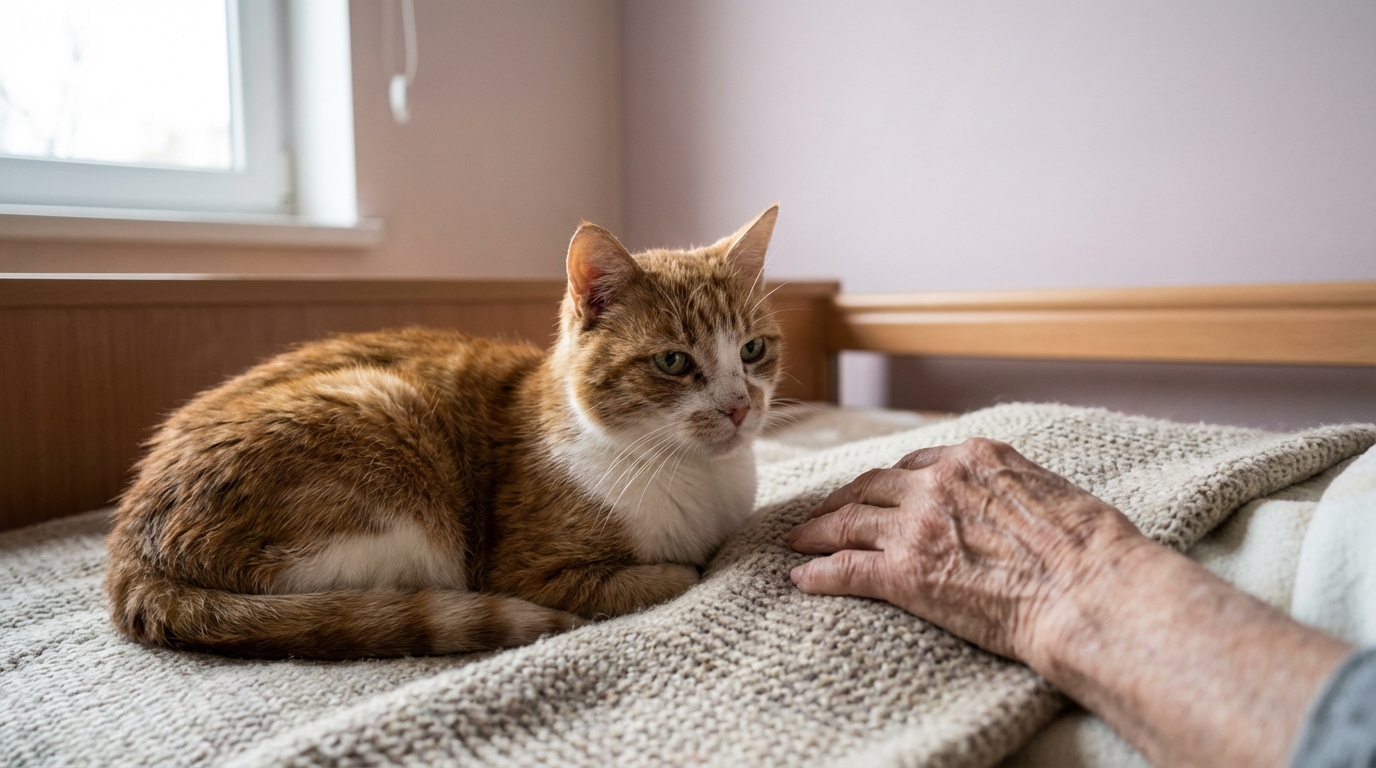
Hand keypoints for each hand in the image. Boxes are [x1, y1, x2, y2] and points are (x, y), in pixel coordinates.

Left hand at [787, 438, 1146, 663]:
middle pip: (870, 487)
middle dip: (841, 500)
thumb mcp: (1051, 491)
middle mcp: (938, 482)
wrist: (1091, 592)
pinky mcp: (904, 573)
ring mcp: (916, 526)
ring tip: (796, 542)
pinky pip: (845, 568)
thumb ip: (1013, 488)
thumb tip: (1013, 502)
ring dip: (816, 532)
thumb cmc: (1094, 550)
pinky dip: (818, 573)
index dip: (887, 483)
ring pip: (847, 522)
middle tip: (820, 514)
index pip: (914, 464)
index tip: (874, 494)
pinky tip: (802, 580)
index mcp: (975, 457)